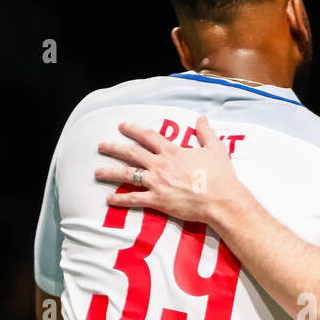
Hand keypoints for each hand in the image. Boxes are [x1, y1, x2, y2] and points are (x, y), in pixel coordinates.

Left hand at [96, 115, 244, 225]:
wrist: (222, 200)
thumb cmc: (221, 176)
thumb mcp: (216, 149)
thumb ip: (206, 132)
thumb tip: (202, 118)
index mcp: (172, 151)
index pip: (148, 136)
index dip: (133, 129)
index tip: (122, 126)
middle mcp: (160, 165)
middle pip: (131, 153)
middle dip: (114, 148)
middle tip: (101, 145)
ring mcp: (157, 183)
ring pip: (127, 175)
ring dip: (110, 172)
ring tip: (96, 172)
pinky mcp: (158, 201)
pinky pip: (134, 199)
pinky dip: (120, 200)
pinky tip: (109, 200)